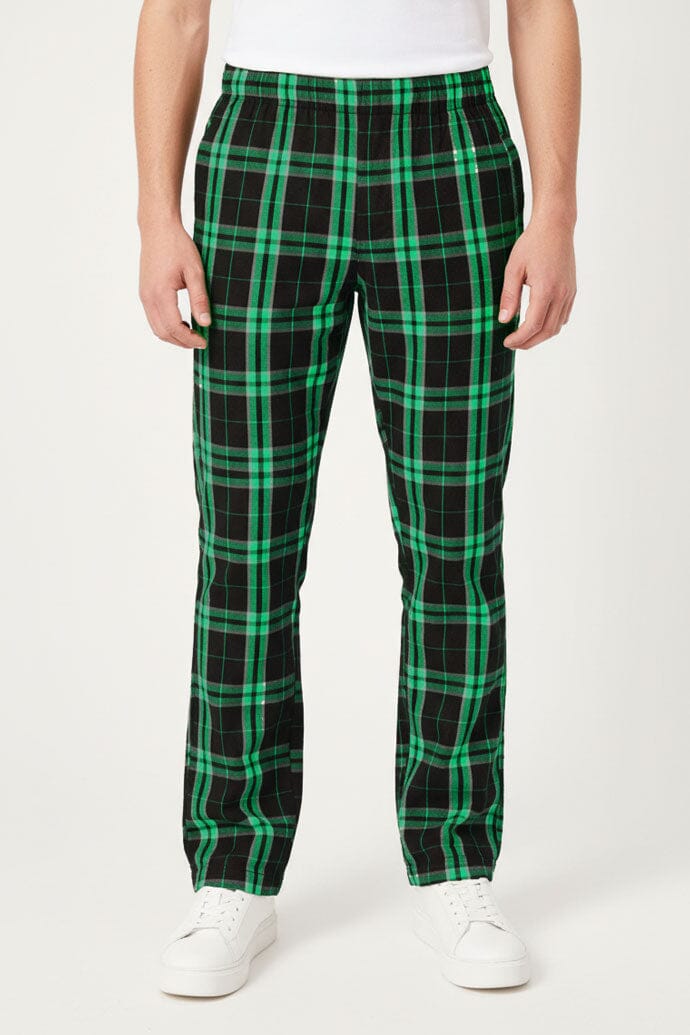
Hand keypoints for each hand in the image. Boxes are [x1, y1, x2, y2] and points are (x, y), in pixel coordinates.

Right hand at [138, 221, 210, 349]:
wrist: (158, 228)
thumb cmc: (178, 246)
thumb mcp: (195, 271)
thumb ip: (199, 299)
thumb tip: (206, 323)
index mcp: (160, 293)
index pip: (174, 327)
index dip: (190, 339)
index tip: (204, 341)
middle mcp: (148, 297)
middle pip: (162, 332)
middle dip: (181, 342)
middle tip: (200, 342)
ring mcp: (144, 295)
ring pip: (156, 327)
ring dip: (173, 336)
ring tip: (192, 335)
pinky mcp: (144, 292)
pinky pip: (153, 318)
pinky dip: (166, 326)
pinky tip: (182, 323)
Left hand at [497, 214, 576, 349]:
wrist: (555, 226)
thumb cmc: (532, 244)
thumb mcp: (513, 268)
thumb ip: (509, 296)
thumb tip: (504, 320)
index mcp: (546, 289)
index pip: (533, 325)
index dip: (519, 338)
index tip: (506, 342)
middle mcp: (562, 294)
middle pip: (547, 331)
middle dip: (528, 342)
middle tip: (512, 344)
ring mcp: (569, 293)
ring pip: (557, 327)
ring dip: (540, 336)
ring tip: (523, 336)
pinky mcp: (572, 290)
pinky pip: (563, 316)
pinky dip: (551, 326)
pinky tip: (538, 323)